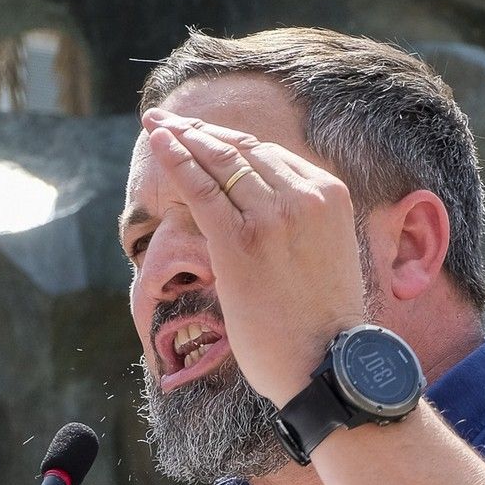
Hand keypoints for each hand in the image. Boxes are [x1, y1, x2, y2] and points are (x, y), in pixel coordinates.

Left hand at [141, 108, 367, 406]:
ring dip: (181, 139)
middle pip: (242, 150)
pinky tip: (158, 145)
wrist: (327, 364)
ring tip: (155, 127)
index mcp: (329, 194)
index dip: (228, 140)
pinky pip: (201, 188)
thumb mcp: (324, 251)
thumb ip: (299, 220)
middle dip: (198, 131)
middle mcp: (304, 196)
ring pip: (219, 162)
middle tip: (166, 120)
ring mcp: (272, 216)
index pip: (268, 154)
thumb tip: (256, 206)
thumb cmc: (322, 321)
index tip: (200, 132)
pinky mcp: (240, 240)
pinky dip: (176, 161)